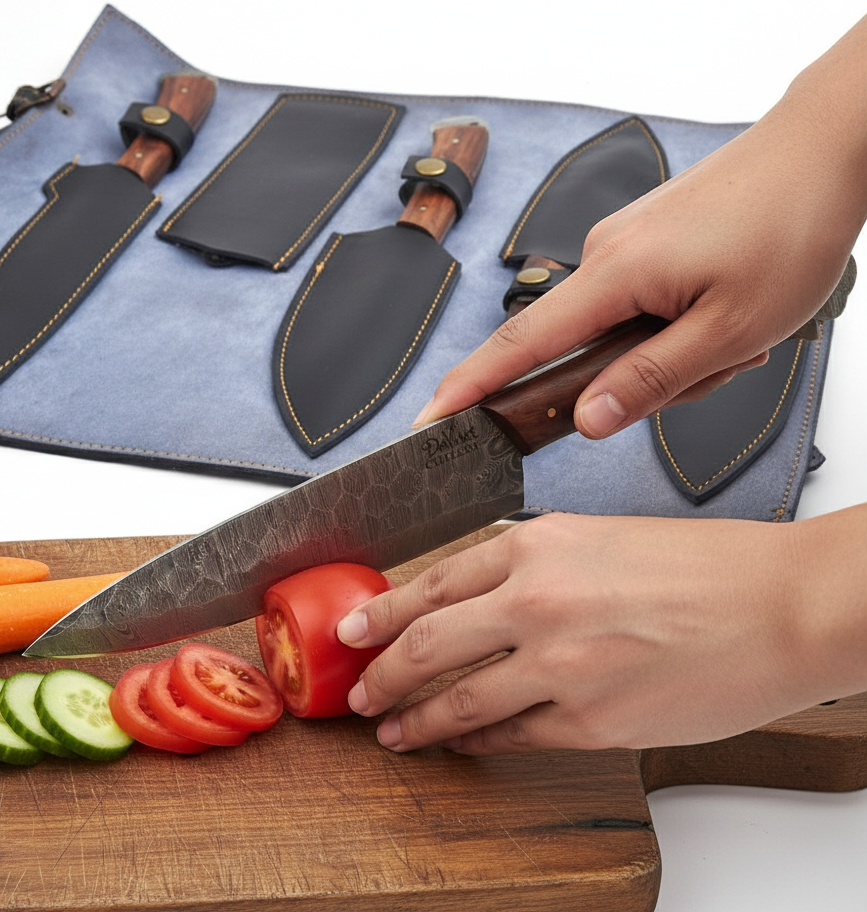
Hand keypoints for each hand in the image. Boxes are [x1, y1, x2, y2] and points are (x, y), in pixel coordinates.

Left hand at [338, 509, 865, 753]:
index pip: (431, 583)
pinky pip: (512, 736)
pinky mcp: (592, 722)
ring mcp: (561, 666)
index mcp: (538, 545)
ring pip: (458, 701)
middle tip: (358, 694)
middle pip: (426, 645)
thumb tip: (480, 598)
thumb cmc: (707, 568)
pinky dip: (476, 741)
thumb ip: (533, 563)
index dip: (381, 614)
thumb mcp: (602, 538)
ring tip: (392, 732)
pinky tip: (460, 742)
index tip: (353, 632)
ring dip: (415, 721)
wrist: (783, 608)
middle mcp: (537, 602)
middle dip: (381, 676)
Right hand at [413, 17, 866, 437]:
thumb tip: (584, 420)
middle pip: (581, 351)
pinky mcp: (643, 241)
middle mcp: (604, 255)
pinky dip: (676, 326)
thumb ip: (648, 382)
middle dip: (636, 379)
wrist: (826, 146)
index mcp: (614, 275)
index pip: (520, 345)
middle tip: (712, 369)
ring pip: (619, 334)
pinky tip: (723, 312)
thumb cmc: (788, 225)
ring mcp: (623, 245)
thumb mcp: (727, 331)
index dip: (471, 388)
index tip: (432, 418)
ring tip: (733, 336)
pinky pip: (638, 306)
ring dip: (670, 353)